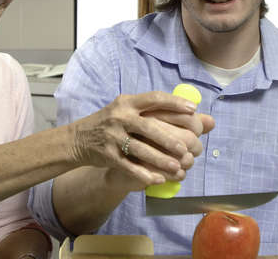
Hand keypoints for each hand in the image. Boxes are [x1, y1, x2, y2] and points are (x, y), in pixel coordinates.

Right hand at [70, 91, 198, 185]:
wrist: (78, 139)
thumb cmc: (111, 123)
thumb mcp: (127, 110)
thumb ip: (158, 112)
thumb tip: (200, 115)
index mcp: (127, 102)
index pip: (154, 98)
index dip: (175, 103)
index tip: (193, 109)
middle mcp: (119, 116)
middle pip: (148, 127)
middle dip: (168, 139)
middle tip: (187, 149)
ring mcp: (112, 136)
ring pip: (140, 149)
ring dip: (160, 160)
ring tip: (177, 168)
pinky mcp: (107, 154)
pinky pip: (128, 166)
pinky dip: (144, 174)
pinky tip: (158, 179)